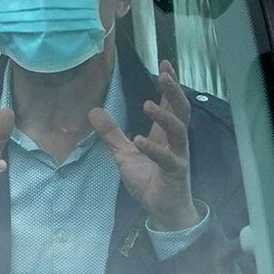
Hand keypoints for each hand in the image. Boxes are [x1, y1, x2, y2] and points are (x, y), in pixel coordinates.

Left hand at [89, 60, 198, 230]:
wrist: (162, 210)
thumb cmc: (148, 180)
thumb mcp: (124, 153)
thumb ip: (111, 133)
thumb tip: (93, 111)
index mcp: (163, 134)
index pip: (169, 104)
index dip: (169, 85)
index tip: (165, 63)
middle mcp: (174, 141)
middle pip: (180, 110)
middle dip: (174, 91)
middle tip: (165, 74)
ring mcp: (178, 156)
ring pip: (179, 131)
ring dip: (164, 115)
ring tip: (148, 104)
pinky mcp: (176, 173)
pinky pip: (168, 158)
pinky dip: (154, 149)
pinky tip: (139, 140)